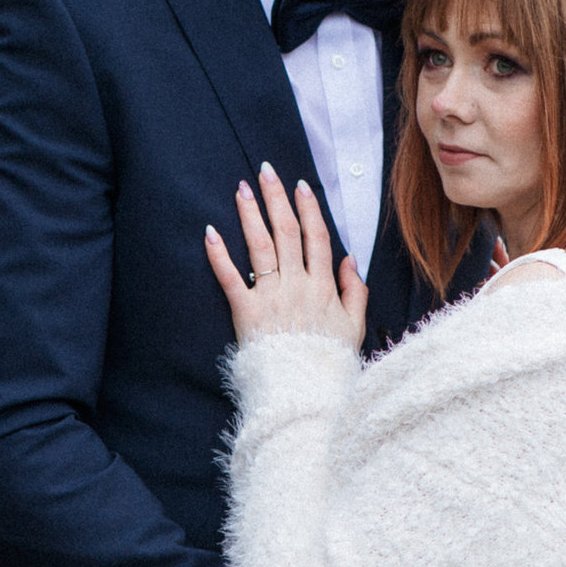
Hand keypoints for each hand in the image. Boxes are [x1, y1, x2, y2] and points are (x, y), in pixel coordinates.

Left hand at [203, 162, 366, 347]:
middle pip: (287, 233)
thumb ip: (355, 292)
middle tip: (265, 171)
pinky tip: (210, 232)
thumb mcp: (354, 328)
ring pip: (261, 248)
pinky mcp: (246, 314)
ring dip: (250, 215)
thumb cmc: (328, 364)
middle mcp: (298, 286)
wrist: (305, 395)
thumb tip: (350, 259)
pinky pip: (230, 279)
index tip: (300, 186)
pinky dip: (219, 255)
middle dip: (276, 199)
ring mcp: (271, 298)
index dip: (308, 209)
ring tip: (241, 189)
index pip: (317, 238)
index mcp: (323, 288)